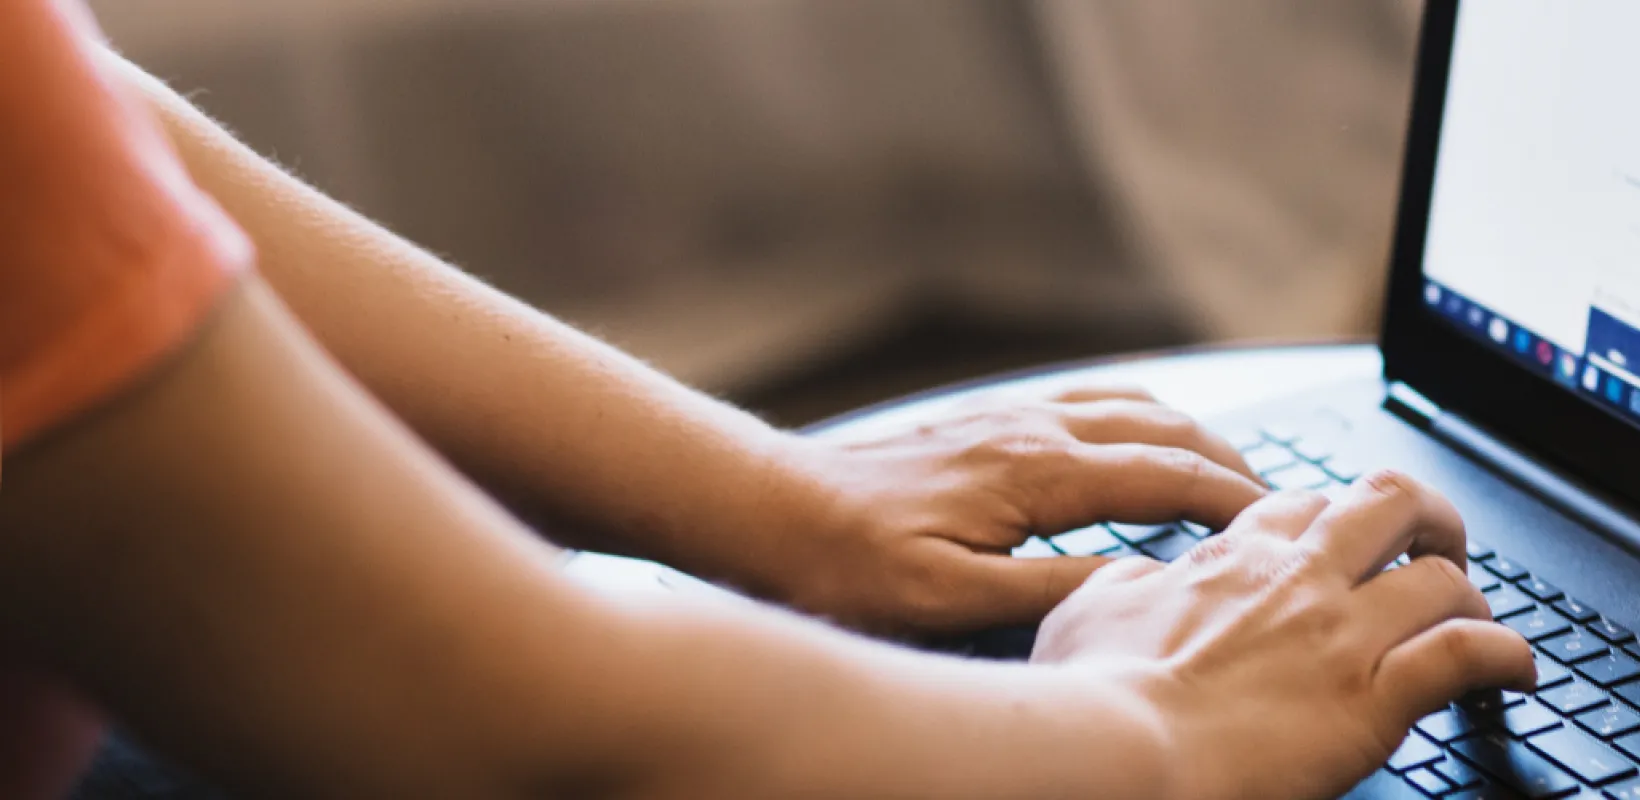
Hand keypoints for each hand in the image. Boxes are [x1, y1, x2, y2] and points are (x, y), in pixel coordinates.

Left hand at [759, 384, 1266, 636]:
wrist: (773, 510)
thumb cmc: (851, 563)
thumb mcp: (958, 600)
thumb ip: (1057, 588)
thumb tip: (1143, 580)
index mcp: (1037, 471)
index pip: (1169, 476)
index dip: (1238, 501)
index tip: (1286, 525)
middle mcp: (1031, 428)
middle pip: (1164, 427)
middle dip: (1230, 458)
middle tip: (1278, 500)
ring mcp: (1007, 416)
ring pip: (1128, 404)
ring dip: (1188, 432)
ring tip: (1226, 469)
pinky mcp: (984, 420)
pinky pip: (1085, 401)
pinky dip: (1136, 416)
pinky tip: (1135, 437)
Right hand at [1033, 472, 1535, 799]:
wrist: (1117, 747)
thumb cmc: (1092, 691)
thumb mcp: (1087, 611)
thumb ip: (1128, 582)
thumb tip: (1143, 576)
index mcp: (1229, 560)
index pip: (1301, 503)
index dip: (1332, 515)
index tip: (1340, 540)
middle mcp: (1295, 580)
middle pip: (1388, 504)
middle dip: (1424, 519)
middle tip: (1433, 547)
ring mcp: (1340, 634)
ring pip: (1441, 577)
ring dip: (1466, 595)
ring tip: (1472, 617)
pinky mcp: (1374, 696)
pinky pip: (1468, 654)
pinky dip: (1503, 657)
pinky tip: (1510, 670)